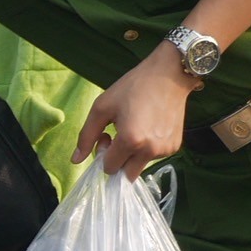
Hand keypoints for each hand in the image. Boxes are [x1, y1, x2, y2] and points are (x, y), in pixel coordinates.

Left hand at [73, 43, 199, 178]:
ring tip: (135, 128)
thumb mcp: (102, 107)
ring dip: (132, 155)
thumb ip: (86, 136)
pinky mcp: (175, 147)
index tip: (107, 135)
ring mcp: (165, 150)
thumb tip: (75, 161)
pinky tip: (149, 128)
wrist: (169, 75)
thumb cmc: (132, 88)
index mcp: (130, 141)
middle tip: (118, 135)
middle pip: (125, 174)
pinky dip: (147, 149)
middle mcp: (150, 150)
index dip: (103, 154)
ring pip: (139, 166)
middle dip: (118, 160)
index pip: (109, 168)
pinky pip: (153, 158)